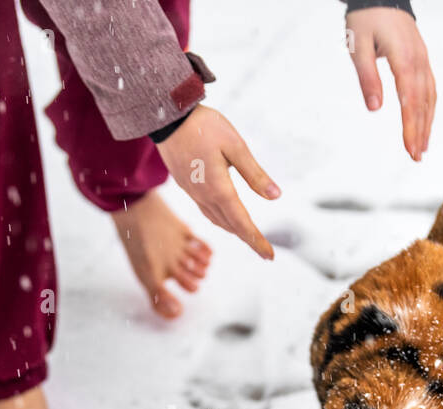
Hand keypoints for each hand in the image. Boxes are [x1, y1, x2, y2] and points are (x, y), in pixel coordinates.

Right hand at [155, 105, 279, 259]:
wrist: (167, 118)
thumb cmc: (203, 127)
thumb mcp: (236, 146)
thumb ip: (255, 174)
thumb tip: (275, 196)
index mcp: (219, 189)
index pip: (242, 223)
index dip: (257, 241)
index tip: (269, 256)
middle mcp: (204, 196)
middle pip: (230, 226)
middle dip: (249, 239)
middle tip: (264, 252)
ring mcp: (193, 192)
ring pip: (217, 220)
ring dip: (234, 231)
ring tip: (248, 237)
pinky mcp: (186, 185)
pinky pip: (206, 211)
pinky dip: (220, 220)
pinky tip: (225, 217)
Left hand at [346, 8, 435, 159]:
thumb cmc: (366, 20)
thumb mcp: (358, 48)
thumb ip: (367, 78)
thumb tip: (375, 109)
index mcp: (404, 58)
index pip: (410, 100)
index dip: (411, 127)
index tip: (410, 148)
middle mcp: (418, 60)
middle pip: (423, 102)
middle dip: (420, 131)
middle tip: (416, 157)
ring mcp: (423, 59)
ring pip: (430, 97)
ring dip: (427, 123)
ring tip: (422, 147)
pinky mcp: (421, 59)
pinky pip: (430, 88)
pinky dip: (429, 108)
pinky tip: (425, 123)